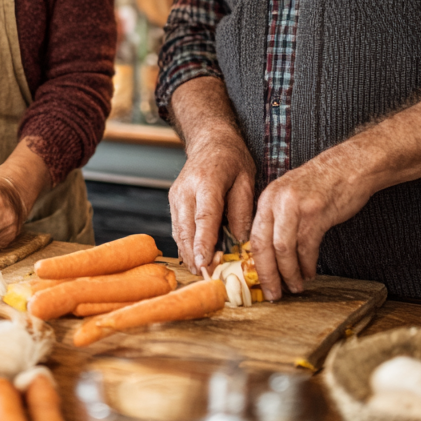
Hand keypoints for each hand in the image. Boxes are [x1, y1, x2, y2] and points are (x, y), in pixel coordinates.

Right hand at [169, 131, 255, 273]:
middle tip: (207, 279)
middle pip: (186, 228)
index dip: (203, 243)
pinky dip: (185, 245)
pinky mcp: (173, 201)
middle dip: (194, 256)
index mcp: (207, 182)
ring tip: (202, 273)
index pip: (204, 217)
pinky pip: (177, 228)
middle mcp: (186, 189)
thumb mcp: (247, 180)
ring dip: (188, 254)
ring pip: (178, 231)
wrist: (209, 141)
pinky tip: (195, 259)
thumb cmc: (232, 159)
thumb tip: (239, 241)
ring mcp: (176, 195)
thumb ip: (242, 210)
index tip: (204, 264)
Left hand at [249, 151, 369, 299]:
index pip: (253, 237)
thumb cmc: (322, 184)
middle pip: (263, 245)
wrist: (349, 166)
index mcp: (267, 198)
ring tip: (295, 287)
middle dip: (268, 274)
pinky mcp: (316, 212)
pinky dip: (307, 264)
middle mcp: (276, 201)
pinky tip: (310, 272)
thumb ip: (277, 218)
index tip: (259, 281)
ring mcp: (295, 206)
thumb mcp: (290, 196)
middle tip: (273, 294)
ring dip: (289, 273)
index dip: (256, 263)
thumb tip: (270, 252)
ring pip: (283, 249)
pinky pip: (307, 246)